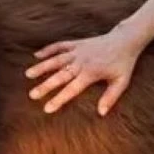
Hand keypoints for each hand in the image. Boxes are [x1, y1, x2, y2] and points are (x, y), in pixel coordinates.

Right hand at [25, 27, 142, 115]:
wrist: (125, 40)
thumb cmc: (124, 63)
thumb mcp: (121, 82)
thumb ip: (111, 97)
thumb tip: (101, 113)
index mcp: (91, 73)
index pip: (72, 89)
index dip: (59, 99)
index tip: (47, 108)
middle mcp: (81, 62)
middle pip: (60, 75)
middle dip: (45, 86)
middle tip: (32, 95)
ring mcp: (78, 51)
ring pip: (56, 59)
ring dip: (42, 66)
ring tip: (28, 74)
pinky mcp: (77, 43)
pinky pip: (59, 45)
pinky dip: (48, 49)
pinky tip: (36, 55)